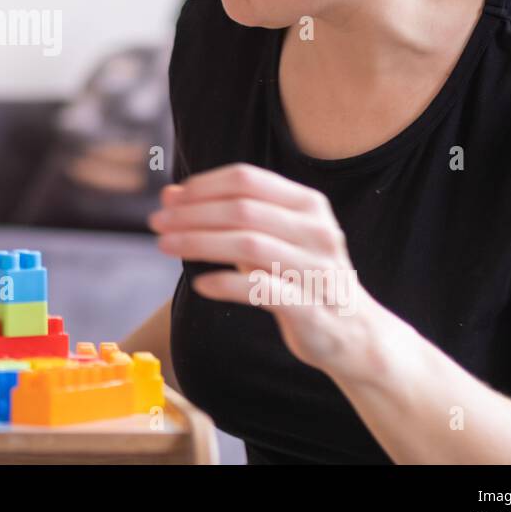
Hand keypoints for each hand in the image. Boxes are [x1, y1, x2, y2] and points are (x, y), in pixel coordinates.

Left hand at [149, 162, 385, 379]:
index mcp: (308, 204)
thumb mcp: (273, 238)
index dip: (203, 185)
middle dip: (192, 213)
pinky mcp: (310, 306)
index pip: (247, 179)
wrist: (353, 332)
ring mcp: (316, 268)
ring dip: (199, 242)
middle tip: (156, 223)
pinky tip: (200, 284)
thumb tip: (171, 194)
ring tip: (166, 246)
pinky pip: (260, 288)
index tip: (170, 199)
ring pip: (247, 244)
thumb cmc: (301, 277)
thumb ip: (229, 216)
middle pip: (242, 209)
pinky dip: (225, 283)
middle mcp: (316, 230)